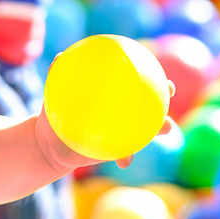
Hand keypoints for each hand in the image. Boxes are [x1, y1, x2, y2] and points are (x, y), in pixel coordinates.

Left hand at [34, 79, 175, 170]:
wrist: (50, 142)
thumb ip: (58, 74)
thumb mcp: (54, 94)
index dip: (153, 76)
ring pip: (147, 130)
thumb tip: (61, 56)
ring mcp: (122, 131)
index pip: (137, 81)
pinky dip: (127, 157)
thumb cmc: (54, 112)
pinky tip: (126, 162)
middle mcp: (121, 111)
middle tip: (169, 91)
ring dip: (159, 128)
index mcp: (112, 95)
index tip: (162, 72)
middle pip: (150, 103)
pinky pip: (126, 154)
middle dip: (164, 97)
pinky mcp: (116, 150)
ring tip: (165, 128)